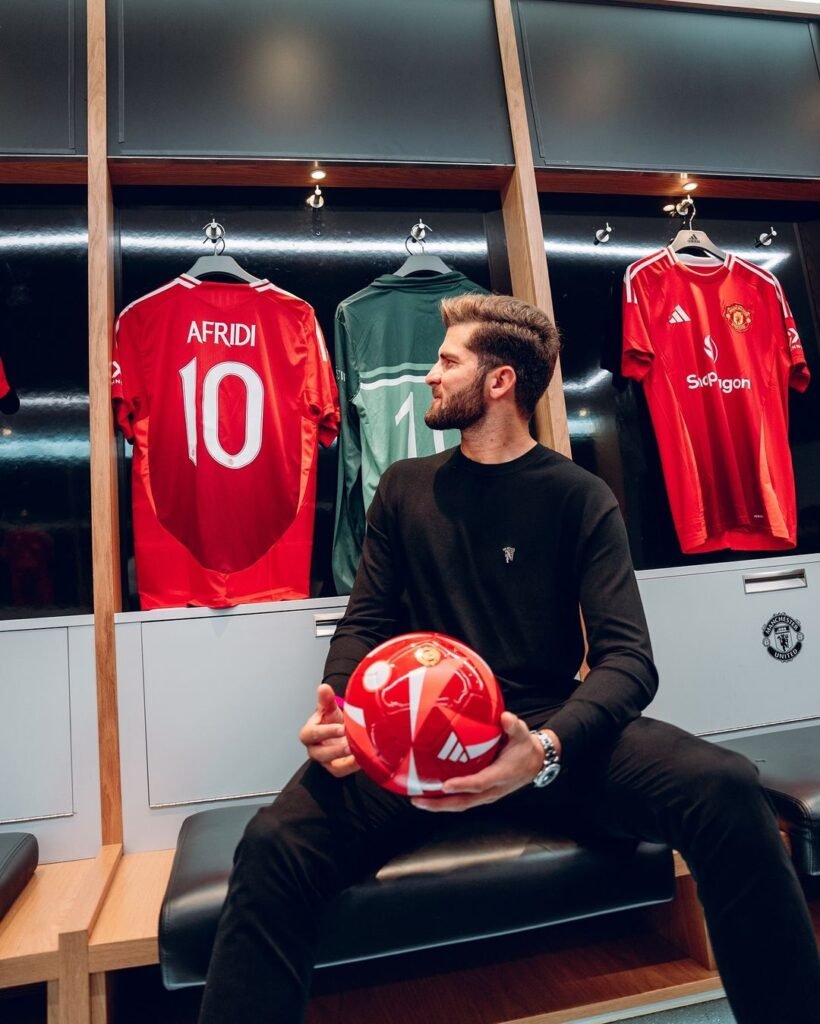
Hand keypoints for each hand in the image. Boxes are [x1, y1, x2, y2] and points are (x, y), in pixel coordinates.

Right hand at [298, 684, 359, 777]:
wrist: (339, 733)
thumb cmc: (331, 721)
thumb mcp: (329, 709)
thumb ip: (326, 700)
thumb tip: (324, 688)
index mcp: (309, 734)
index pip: (311, 734)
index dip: (326, 732)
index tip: (341, 728)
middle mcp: (315, 749)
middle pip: (320, 753)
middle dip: (336, 749)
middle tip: (350, 743)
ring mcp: (325, 761)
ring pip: (331, 763)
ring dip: (345, 758)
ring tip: (358, 751)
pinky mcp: (336, 769)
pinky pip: (343, 770)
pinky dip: (353, 765)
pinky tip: (363, 758)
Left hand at [410, 712, 546, 811]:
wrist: (535, 762)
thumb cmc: (525, 747)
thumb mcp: (523, 735)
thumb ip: (513, 726)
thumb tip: (505, 717)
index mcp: (501, 775)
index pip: (479, 783)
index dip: (462, 785)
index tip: (444, 785)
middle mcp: (491, 790)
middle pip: (464, 802)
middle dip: (441, 804)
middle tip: (418, 800)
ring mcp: (485, 794)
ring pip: (460, 804)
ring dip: (439, 804)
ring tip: (417, 800)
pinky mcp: (481, 792)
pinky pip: (461, 799)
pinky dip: (444, 799)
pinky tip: (429, 792)